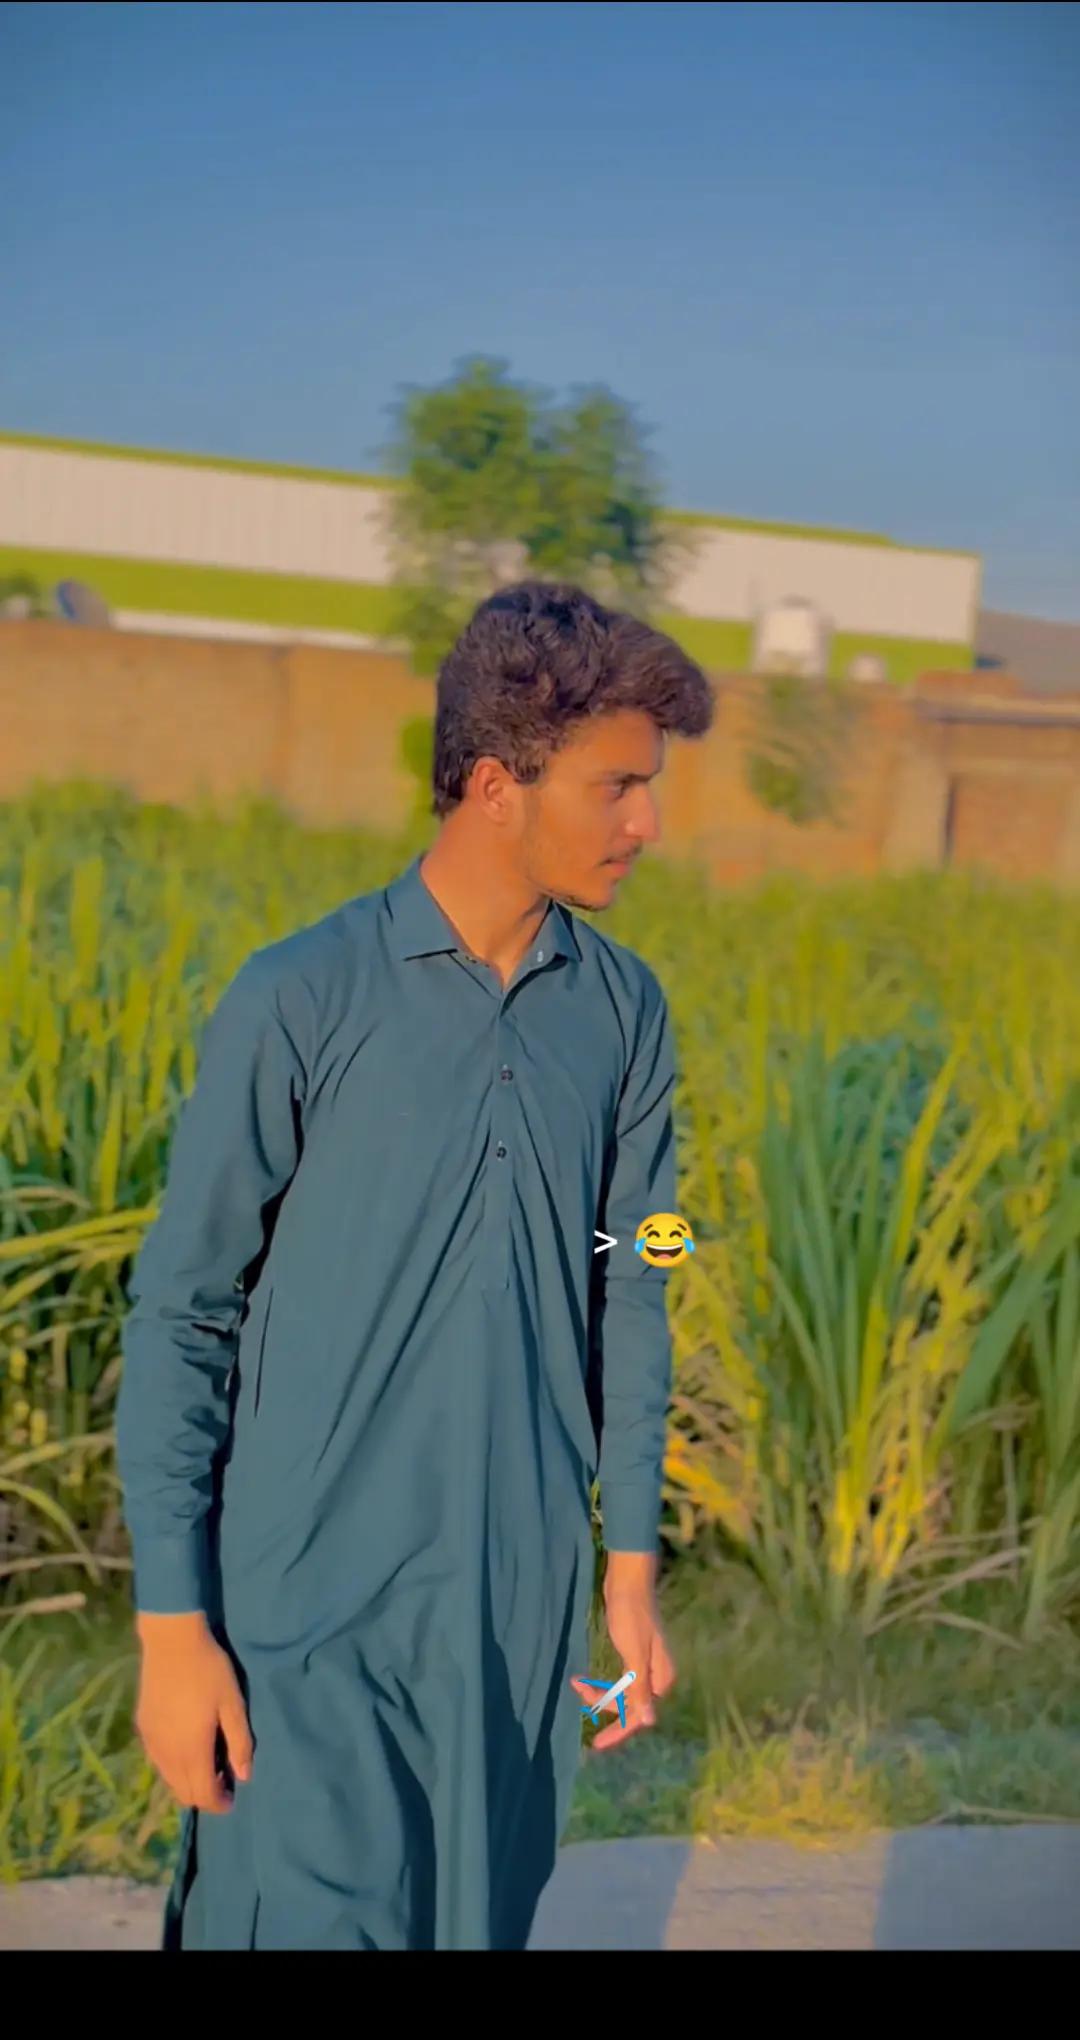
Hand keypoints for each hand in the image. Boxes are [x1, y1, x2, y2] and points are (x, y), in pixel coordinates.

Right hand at [134, 1611, 252, 1813]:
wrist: (171, 1642)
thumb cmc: (209, 1670)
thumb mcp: (232, 1703)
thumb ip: (239, 1742)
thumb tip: (245, 1776)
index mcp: (192, 1751)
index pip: (203, 1795)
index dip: (218, 1803)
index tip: (232, 1798)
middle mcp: (168, 1754)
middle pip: (183, 1793)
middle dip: (204, 1796)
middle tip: (223, 1781)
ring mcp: (151, 1743)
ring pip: (168, 1780)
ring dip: (188, 1782)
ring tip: (207, 1764)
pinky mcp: (142, 1729)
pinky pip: (158, 1762)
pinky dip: (173, 1767)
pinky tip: (186, 1747)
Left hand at [570, 1553, 675, 1752]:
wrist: (627, 1582)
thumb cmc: (632, 1615)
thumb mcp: (635, 1653)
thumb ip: (640, 1688)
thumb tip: (648, 1722)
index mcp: (660, 1679)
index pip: (638, 1715)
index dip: (619, 1731)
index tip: (597, 1744)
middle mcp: (655, 1677)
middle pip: (629, 1706)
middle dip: (603, 1705)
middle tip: (578, 1690)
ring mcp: (644, 1666)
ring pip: (621, 1694)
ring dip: (600, 1694)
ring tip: (578, 1683)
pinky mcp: (632, 1657)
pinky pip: (619, 1682)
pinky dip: (603, 1685)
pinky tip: (587, 1681)